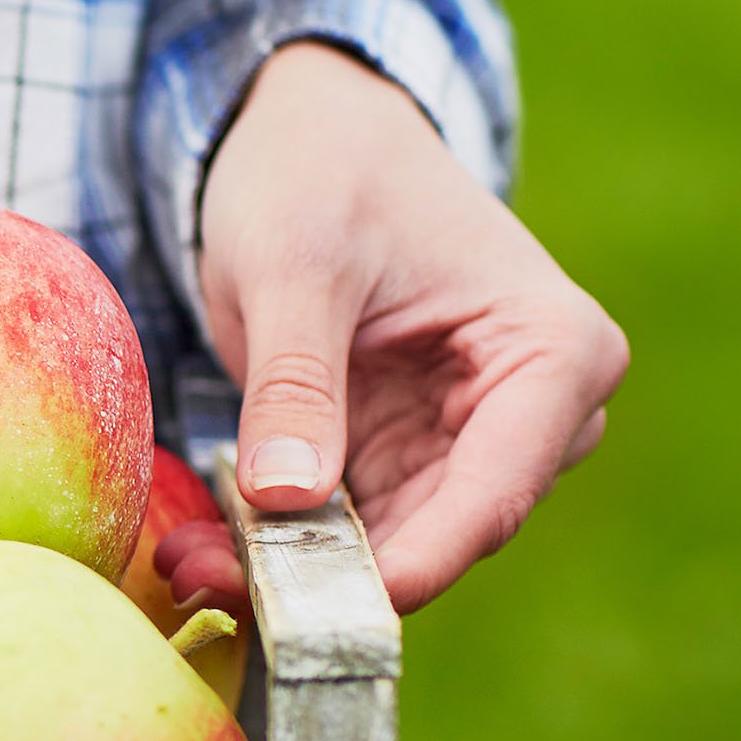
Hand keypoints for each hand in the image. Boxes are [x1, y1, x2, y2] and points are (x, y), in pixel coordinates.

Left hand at [159, 42, 626, 614]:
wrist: (310, 133)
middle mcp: (539, 411)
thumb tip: (287, 501)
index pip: (495, 489)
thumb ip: (296, 381)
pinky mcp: (412, 459)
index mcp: (554, 348)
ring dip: (294, 567)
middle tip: (205, 579)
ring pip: (394, 545)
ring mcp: (475, 442)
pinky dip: (282, 543)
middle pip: (444, 532)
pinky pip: (354, 528)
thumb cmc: (322, 170)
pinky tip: (203, 548)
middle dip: (329, 572)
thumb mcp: (296, 264)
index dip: (410, 564)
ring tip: (187, 563)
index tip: (314, 608)